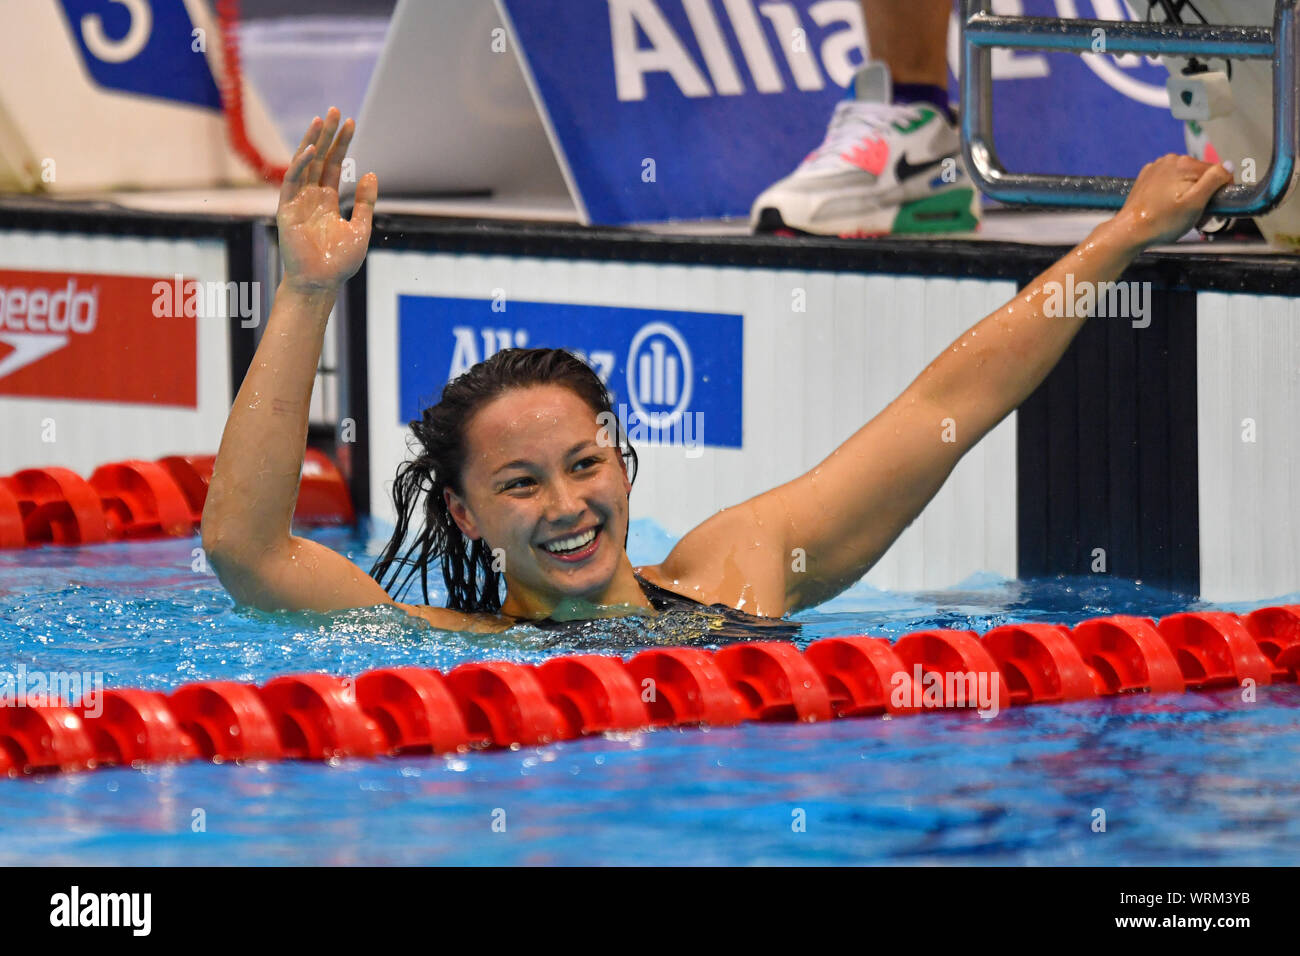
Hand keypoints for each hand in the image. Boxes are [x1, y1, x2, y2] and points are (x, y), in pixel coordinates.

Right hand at [277, 107, 377, 293]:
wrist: (322, 283)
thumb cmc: (340, 262)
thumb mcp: (361, 227)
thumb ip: (366, 202)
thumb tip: (371, 174)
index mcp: (327, 200)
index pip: (334, 165)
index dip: (341, 144)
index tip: (350, 123)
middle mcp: (311, 196)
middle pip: (319, 158)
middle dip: (327, 135)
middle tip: (335, 110)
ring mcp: (298, 201)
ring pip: (305, 164)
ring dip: (312, 142)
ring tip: (322, 119)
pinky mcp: (286, 210)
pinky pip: (292, 183)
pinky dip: (299, 166)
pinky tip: (310, 150)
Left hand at [1112, 154, 1232, 248]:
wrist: (1129, 231)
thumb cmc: (1163, 221)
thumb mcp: (1195, 203)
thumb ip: (1214, 181)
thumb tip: (1229, 165)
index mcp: (1184, 163)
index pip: (1217, 172)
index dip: (1219, 191)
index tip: (1213, 209)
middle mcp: (1170, 159)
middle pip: (1200, 175)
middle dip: (1202, 192)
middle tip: (1195, 215)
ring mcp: (1156, 167)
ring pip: (1185, 178)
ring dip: (1188, 192)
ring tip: (1179, 213)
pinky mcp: (1147, 177)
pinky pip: (1169, 181)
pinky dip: (1172, 192)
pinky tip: (1166, 207)